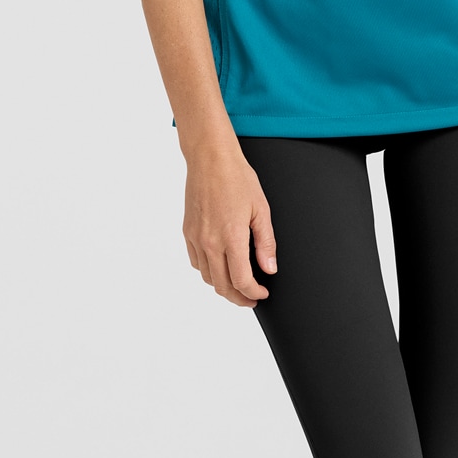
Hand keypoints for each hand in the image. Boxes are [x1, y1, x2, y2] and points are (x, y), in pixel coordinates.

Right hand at [182, 142, 276, 306]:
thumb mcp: (261, 209)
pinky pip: (196, 262)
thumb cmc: (237, 178)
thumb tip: (269, 268)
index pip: (240, 280)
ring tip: (237, 285)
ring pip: (207, 277)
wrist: (210, 159)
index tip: (262, 294)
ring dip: (223, 287)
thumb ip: (266, 243)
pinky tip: (220, 267)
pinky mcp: (187, 232)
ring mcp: (196, 238)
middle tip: (251, 298)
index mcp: (231, 237)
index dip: (253, 293)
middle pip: (222, 286)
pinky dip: (208, 272)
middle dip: (238, 298)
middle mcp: (210, 241)